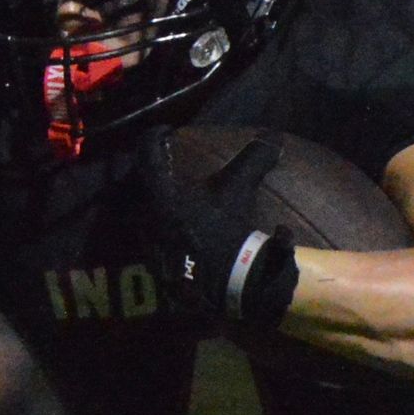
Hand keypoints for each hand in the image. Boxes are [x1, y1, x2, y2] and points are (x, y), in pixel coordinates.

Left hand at [137, 134, 298, 326]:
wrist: (226, 283)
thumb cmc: (226, 230)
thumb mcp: (240, 189)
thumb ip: (253, 159)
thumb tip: (274, 139)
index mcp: (160, 193)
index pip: (147, 153)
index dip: (155, 136)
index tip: (166, 131)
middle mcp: (146, 215)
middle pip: (139, 184)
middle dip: (153, 172)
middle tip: (168, 163)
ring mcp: (149, 244)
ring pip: (144, 212)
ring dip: (158, 201)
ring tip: (176, 196)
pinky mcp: (157, 266)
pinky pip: (154, 238)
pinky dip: (165, 228)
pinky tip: (183, 229)